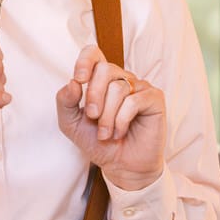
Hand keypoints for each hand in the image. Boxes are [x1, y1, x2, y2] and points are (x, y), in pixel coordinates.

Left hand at [56, 46, 165, 190]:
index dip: (85, 61)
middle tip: (92, 117)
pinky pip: (134, 101)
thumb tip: (73, 82)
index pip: (93, 53)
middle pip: (105, 69)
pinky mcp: (154, 99)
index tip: (79, 79)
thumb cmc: (98, 143)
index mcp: (101, 80)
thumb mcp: (71, 124)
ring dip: (107, 116)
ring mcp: (139, 87)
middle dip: (94, 96)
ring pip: (118, 88)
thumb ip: (65, 102)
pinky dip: (122, 120)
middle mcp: (121, 79)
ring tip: (106, 133)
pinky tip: (120, 132)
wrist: (120, 165)